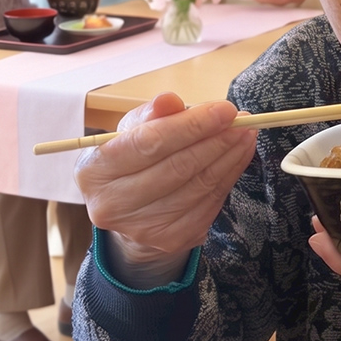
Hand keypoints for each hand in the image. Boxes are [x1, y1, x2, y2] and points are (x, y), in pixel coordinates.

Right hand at [74, 92, 256, 268]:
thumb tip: (169, 100)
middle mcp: (112, 204)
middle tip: (243, 120)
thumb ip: (151, 114)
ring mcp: (141, 228)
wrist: (130, 211)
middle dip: (216, 139)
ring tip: (246, 134)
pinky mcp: (170, 240)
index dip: (191, 125)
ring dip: (229, 156)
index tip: (224, 109)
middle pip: (177, 167)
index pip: (149, 143)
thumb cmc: (132, 159)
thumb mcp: (132, 130)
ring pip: (198, 186)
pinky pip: (209, 203)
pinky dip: (229, 176)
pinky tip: (238, 156)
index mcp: (94, 170)